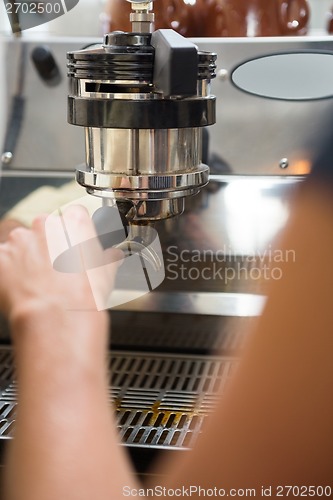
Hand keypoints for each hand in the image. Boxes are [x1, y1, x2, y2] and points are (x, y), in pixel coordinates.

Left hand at [0, 206, 121, 322]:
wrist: (56, 316)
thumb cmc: (81, 295)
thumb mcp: (106, 274)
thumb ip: (109, 258)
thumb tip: (113, 257)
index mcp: (74, 223)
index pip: (76, 215)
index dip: (75, 232)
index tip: (76, 245)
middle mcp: (46, 225)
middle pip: (46, 228)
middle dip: (49, 245)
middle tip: (58, 268)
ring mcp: (20, 240)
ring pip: (23, 243)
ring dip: (28, 257)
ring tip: (39, 281)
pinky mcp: (1, 256)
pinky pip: (5, 259)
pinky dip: (10, 270)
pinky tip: (22, 286)